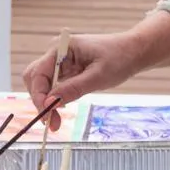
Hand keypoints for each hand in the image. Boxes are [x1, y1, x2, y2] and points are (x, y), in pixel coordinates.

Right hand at [24, 31, 145, 126]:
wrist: (134, 52)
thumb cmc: (120, 58)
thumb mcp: (98, 77)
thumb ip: (73, 89)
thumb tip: (49, 103)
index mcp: (61, 48)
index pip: (38, 73)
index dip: (39, 96)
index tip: (46, 115)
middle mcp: (56, 53)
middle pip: (35, 79)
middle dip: (40, 101)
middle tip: (50, 122)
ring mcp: (60, 61)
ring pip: (42, 84)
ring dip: (46, 103)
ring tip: (56, 121)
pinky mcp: (67, 70)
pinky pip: (53, 86)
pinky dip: (54, 100)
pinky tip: (61, 110)